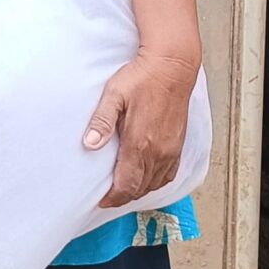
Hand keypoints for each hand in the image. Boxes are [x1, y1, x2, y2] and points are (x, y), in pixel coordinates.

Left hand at [85, 51, 199, 206]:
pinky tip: (147, 179)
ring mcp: (171, 150)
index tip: (102, 201)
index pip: (126, 184)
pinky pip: (169, 174)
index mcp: (140, 143)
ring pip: (155, 184)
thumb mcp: (114, 95)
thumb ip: (102, 122)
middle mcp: (158, 152)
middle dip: (124, 197)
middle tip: (109, 198)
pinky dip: (156, 182)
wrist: (172, 67)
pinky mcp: (179, 145)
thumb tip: (89, 144)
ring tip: (125, 190)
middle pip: (140, 188)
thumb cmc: (142, 78)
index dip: (113, 197)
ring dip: (139, 191)